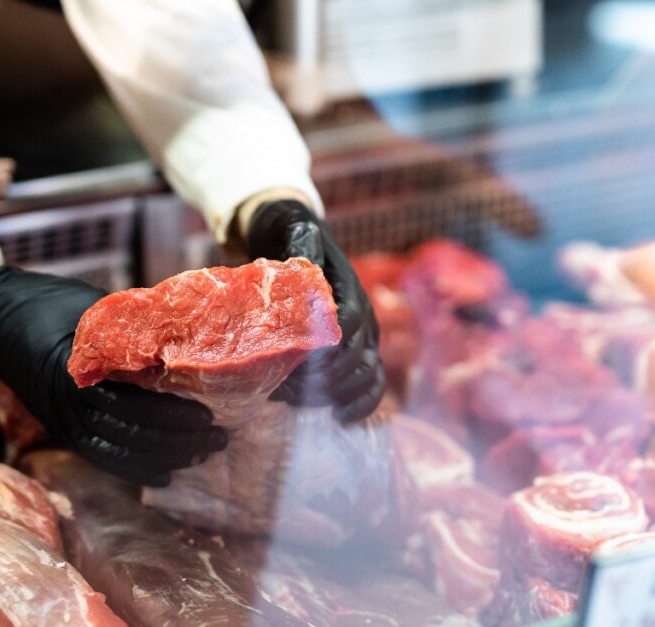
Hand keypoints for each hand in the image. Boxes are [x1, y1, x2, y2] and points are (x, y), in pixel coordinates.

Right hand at [0, 267, 226, 486]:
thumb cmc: (51, 304)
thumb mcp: (93, 307)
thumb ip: (133, 326)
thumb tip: (191, 328)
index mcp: (79, 371)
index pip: (132, 403)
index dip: (172, 414)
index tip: (208, 414)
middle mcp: (69, 403)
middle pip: (132, 433)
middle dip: (179, 441)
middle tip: (218, 438)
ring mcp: (63, 421)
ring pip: (120, 452)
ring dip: (164, 457)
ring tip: (202, 454)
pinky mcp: (63, 430)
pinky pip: (102, 458)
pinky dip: (135, 469)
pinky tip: (165, 472)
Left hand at [246, 199, 385, 421]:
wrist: (298, 239)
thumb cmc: (293, 238)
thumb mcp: (296, 235)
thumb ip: (301, 248)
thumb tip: (303, 263)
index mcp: (349, 291)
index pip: (349, 325)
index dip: (326, 348)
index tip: (295, 362)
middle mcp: (362, 316)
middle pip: (357, 357)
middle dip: (324, 379)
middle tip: (283, 388)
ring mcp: (362, 338)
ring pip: (367, 376)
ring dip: (336, 395)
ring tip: (296, 400)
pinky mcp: (355, 354)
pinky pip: (371, 384)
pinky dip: (361, 405)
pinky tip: (341, 419)